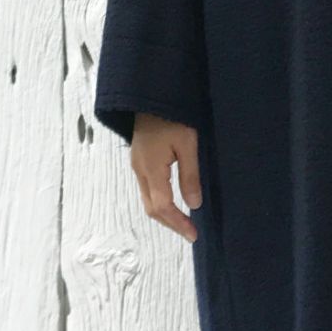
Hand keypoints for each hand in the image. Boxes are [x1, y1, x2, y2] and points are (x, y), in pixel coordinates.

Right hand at [131, 114, 200, 241]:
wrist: (150, 95)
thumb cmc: (172, 116)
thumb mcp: (188, 144)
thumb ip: (190, 175)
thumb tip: (194, 205)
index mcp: (151, 168)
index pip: (163, 206)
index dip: (178, 223)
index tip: (193, 234)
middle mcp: (140, 170)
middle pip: (151, 208)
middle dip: (170, 223)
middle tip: (190, 232)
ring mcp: (137, 166)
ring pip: (148, 200)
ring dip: (164, 214)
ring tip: (183, 222)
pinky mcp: (140, 160)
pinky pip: (148, 189)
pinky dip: (160, 202)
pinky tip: (173, 203)